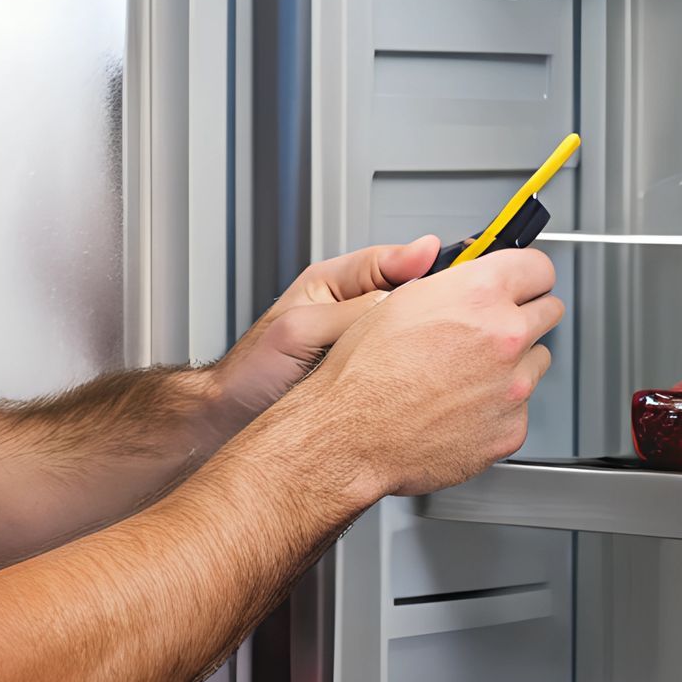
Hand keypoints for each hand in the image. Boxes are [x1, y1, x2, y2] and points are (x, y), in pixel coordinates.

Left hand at [210, 236, 440, 429]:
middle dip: (432, 309)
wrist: (231, 420)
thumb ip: (353, 311)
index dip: (422, 265)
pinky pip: (404, 370)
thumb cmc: (252, 373)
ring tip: (438, 353)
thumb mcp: (301, 330)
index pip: (392, 261)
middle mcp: (353, 311)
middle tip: (450, 319)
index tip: (450, 270)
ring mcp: (365, 345)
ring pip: (412, 335)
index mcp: (333, 283)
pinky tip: (423, 386)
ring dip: (426, 345)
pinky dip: (416, 377)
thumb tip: (404, 296)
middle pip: (411, 298)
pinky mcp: (371, 380)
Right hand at [303, 248, 563, 498]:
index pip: (538, 267)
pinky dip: (498, 406)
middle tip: (491, 326)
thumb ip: (449, 285)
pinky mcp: (511, 429)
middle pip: (548, 310)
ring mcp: (513, 386)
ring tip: (465, 372)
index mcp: (478, 295)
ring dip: (513, 362)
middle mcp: (504, 337)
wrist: (350, 436)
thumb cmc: (363, 374)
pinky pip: (519, 408)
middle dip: (523, 313)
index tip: (521, 281)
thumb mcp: (397, 301)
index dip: (524, 274)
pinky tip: (460, 406)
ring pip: (536, 360)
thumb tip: (468, 279)